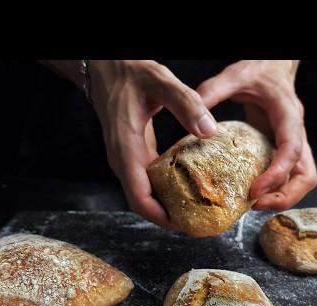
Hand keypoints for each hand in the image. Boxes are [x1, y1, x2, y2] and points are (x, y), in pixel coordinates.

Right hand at [88, 60, 217, 229]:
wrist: (107, 67)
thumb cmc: (130, 73)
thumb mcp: (160, 82)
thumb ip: (185, 104)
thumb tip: (209, 131)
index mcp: (126, 150)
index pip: (139, 198)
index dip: (160, 217)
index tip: (184, 226)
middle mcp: (122, 160)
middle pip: (142, 203)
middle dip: (168, 217)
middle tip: (198, 223)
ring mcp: (126, 159)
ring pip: (144, 194)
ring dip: (167, 206)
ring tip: (196, 210)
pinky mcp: (132, 154)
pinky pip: (147, 181)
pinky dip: (165, 190)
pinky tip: (186, 188)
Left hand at [197, 60, 316, 209]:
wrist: (273, 67)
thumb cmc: (258, 71)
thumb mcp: (235, 75)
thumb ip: (213, 91)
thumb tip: (195, 120)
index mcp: (288, 114)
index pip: (292, 149)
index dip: (277, 173)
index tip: (255, 190)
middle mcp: (297, 132)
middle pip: (306, 175)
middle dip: (285, 196)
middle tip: (255, 205)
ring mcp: (294, 144)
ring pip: (302, 180)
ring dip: (283, 198)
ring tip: (253, 204)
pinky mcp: (284, 150)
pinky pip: (289, 177)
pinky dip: (275, 190)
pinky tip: (252, 193)